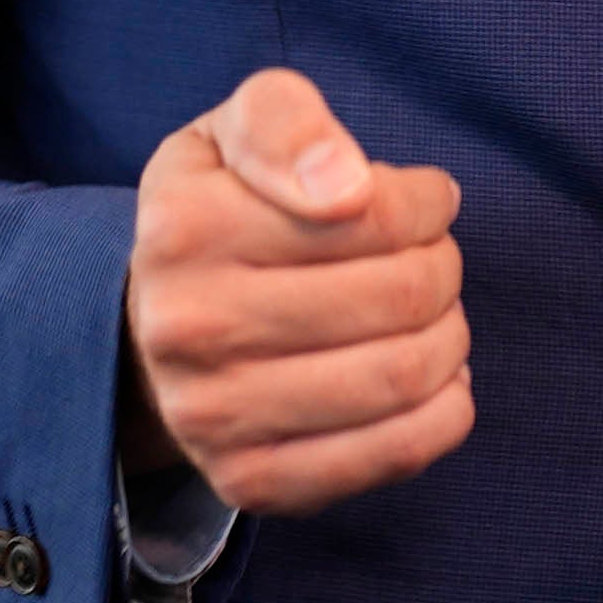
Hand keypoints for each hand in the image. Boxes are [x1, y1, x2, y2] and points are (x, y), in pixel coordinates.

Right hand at [120, 69, 472, 514]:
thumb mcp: (233, 133)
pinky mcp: (252, 481)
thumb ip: (286, 121)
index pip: (372, 213)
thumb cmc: (221, 212)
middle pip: (402, 295)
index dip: (426, 204)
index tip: (425, 202)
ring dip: (450, 335)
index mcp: (185, 226)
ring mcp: (215, 416)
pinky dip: (446, 408)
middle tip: (430, 258)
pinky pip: (395, 452)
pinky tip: (433, 377)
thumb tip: (347, 188)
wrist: (152, 332)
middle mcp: (189, 327)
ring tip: (432, 313)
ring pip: (405, 374)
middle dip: (442, 267)